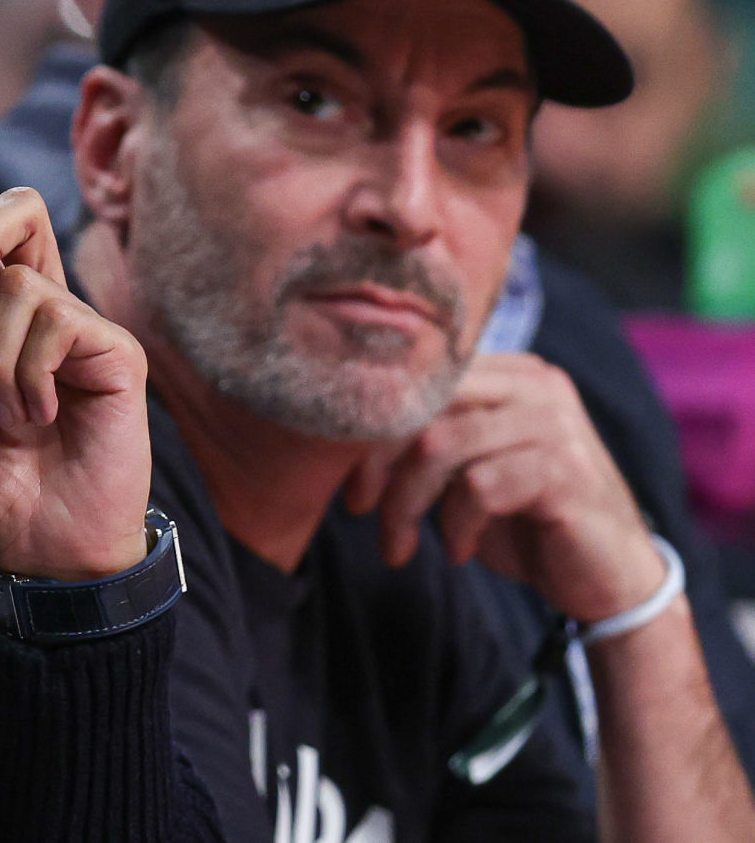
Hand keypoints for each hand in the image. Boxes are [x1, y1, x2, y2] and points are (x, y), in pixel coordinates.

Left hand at [345, 353, 665, 622]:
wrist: (608, 580)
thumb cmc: (524, 522)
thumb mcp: (467, 470)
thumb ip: (427, 439)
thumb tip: (342, 432)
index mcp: (507, 372)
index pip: (418, 383)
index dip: (370, 432)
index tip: (351, 485)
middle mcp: (535, 384)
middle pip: (422, 407)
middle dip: (377, 465)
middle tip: (361, 511)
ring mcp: (554, 423)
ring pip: (440, 447)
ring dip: (406, 505)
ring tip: (401, 543)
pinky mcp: (565, 469)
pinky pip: (478, 487)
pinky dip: (454, 525)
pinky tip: (458, 550)